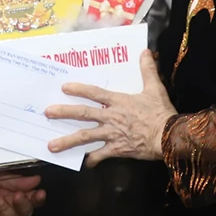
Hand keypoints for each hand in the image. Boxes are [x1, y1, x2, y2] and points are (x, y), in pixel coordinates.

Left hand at [0, 174, 46, 215]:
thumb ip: (15, 180)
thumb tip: (36, 179)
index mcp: (12, 195)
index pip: (31, 200)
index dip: (37, 198)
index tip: (39, 193)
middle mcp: (8, 210)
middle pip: (26, 213)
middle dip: (24, 204)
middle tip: (17, 196)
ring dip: (5, 208)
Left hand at [46, 51, 176, 165]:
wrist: (168, 136)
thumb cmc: (161, 112)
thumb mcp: (155, 88)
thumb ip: (147, 70)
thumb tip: (146, 51)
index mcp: (118, 102)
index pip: (94, 93)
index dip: (79, 89)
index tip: (64, 88)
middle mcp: (111, 117)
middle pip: (83, 114)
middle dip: (63, 113)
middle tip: (47, 113)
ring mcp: (112, 135)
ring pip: (85, 137)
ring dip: (67, 141)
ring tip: (51, 146)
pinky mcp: (117, 150)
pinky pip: (100, 156)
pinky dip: (91, 160)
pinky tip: (83, 163)